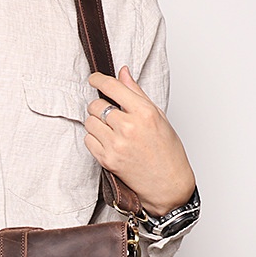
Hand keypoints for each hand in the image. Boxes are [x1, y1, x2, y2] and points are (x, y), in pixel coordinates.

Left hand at [84, 66, 195, 216]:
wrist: (167, 184)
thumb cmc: (167, 151)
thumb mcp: (158, 116)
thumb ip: (136, 93)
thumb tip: (122, 72)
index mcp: (144, 113)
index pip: (113, 87)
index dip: (98, 80)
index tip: (94, 79)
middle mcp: (128, 127)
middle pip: (96, 105)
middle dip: (100, 106)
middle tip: (109, 112)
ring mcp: (116, 144)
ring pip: (89, 122)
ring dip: (96, 123)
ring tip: (110, 129)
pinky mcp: (106, 159)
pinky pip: (88, 140)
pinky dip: (94, 139)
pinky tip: (108, 142)